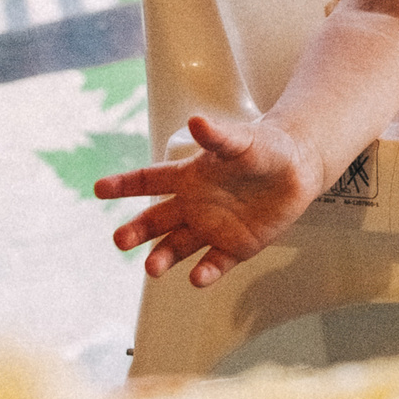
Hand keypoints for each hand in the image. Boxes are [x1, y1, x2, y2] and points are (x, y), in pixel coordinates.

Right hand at [94, 114, 322, 286]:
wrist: (299, 167)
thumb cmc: (266, 148)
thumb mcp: (241, 140)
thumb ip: (218, 136)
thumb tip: (197, 120)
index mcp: (189, 177)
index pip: (149, 180)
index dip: (123, 184)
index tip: (99, 188)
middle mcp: (194, 205)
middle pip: (156, 221)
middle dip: (137, 230)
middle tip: (121, 240)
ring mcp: (212, 228)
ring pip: (179, 247)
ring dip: (164, 257)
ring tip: (153, 268)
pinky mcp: (235, 247)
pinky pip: (215, 262)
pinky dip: (206, 272)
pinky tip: (198, 278)